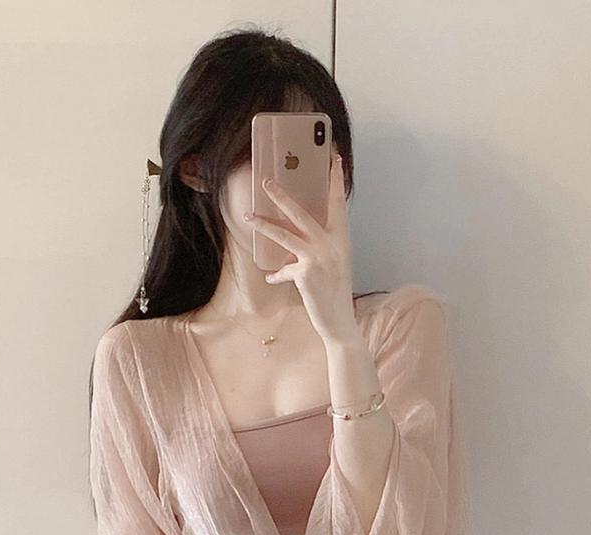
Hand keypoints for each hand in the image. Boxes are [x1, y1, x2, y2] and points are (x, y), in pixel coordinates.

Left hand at [243, 152, 356, 342]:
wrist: (339, 321)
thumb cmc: (334, 290)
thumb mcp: (333, 263)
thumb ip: (319, 246)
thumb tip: (296, 236)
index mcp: (341, 238)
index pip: (338, 202)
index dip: (335, 178)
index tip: (333, 157)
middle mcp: (331, 244)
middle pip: (302, 213)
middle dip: (282, 196)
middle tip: (265, 181)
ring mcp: (318, 258)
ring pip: (285, 235)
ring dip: (264, 225)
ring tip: (248, 217)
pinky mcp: (305, 274)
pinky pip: (284, 269)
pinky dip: (277, 274)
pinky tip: (271, 277)